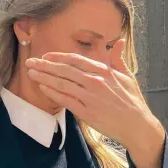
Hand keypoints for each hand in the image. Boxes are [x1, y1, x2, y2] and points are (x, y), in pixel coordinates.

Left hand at [25, 39, 165, 167]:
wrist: (137, 126)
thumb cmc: (132, 101)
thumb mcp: (127, 76)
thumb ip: (118, 59)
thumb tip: (118, 42)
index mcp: (104, 71)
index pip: (75, 60)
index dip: (58, 57)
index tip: (46, 56)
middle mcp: (94, 82)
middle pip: (64, 70)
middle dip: (45, 65)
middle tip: (30, 62)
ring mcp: (89, 97)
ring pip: (62, 84)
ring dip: (44, 77)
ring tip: (31, 73)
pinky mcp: (86, 112)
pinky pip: (65, 100)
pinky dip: (53, 93)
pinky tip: (42, 88)